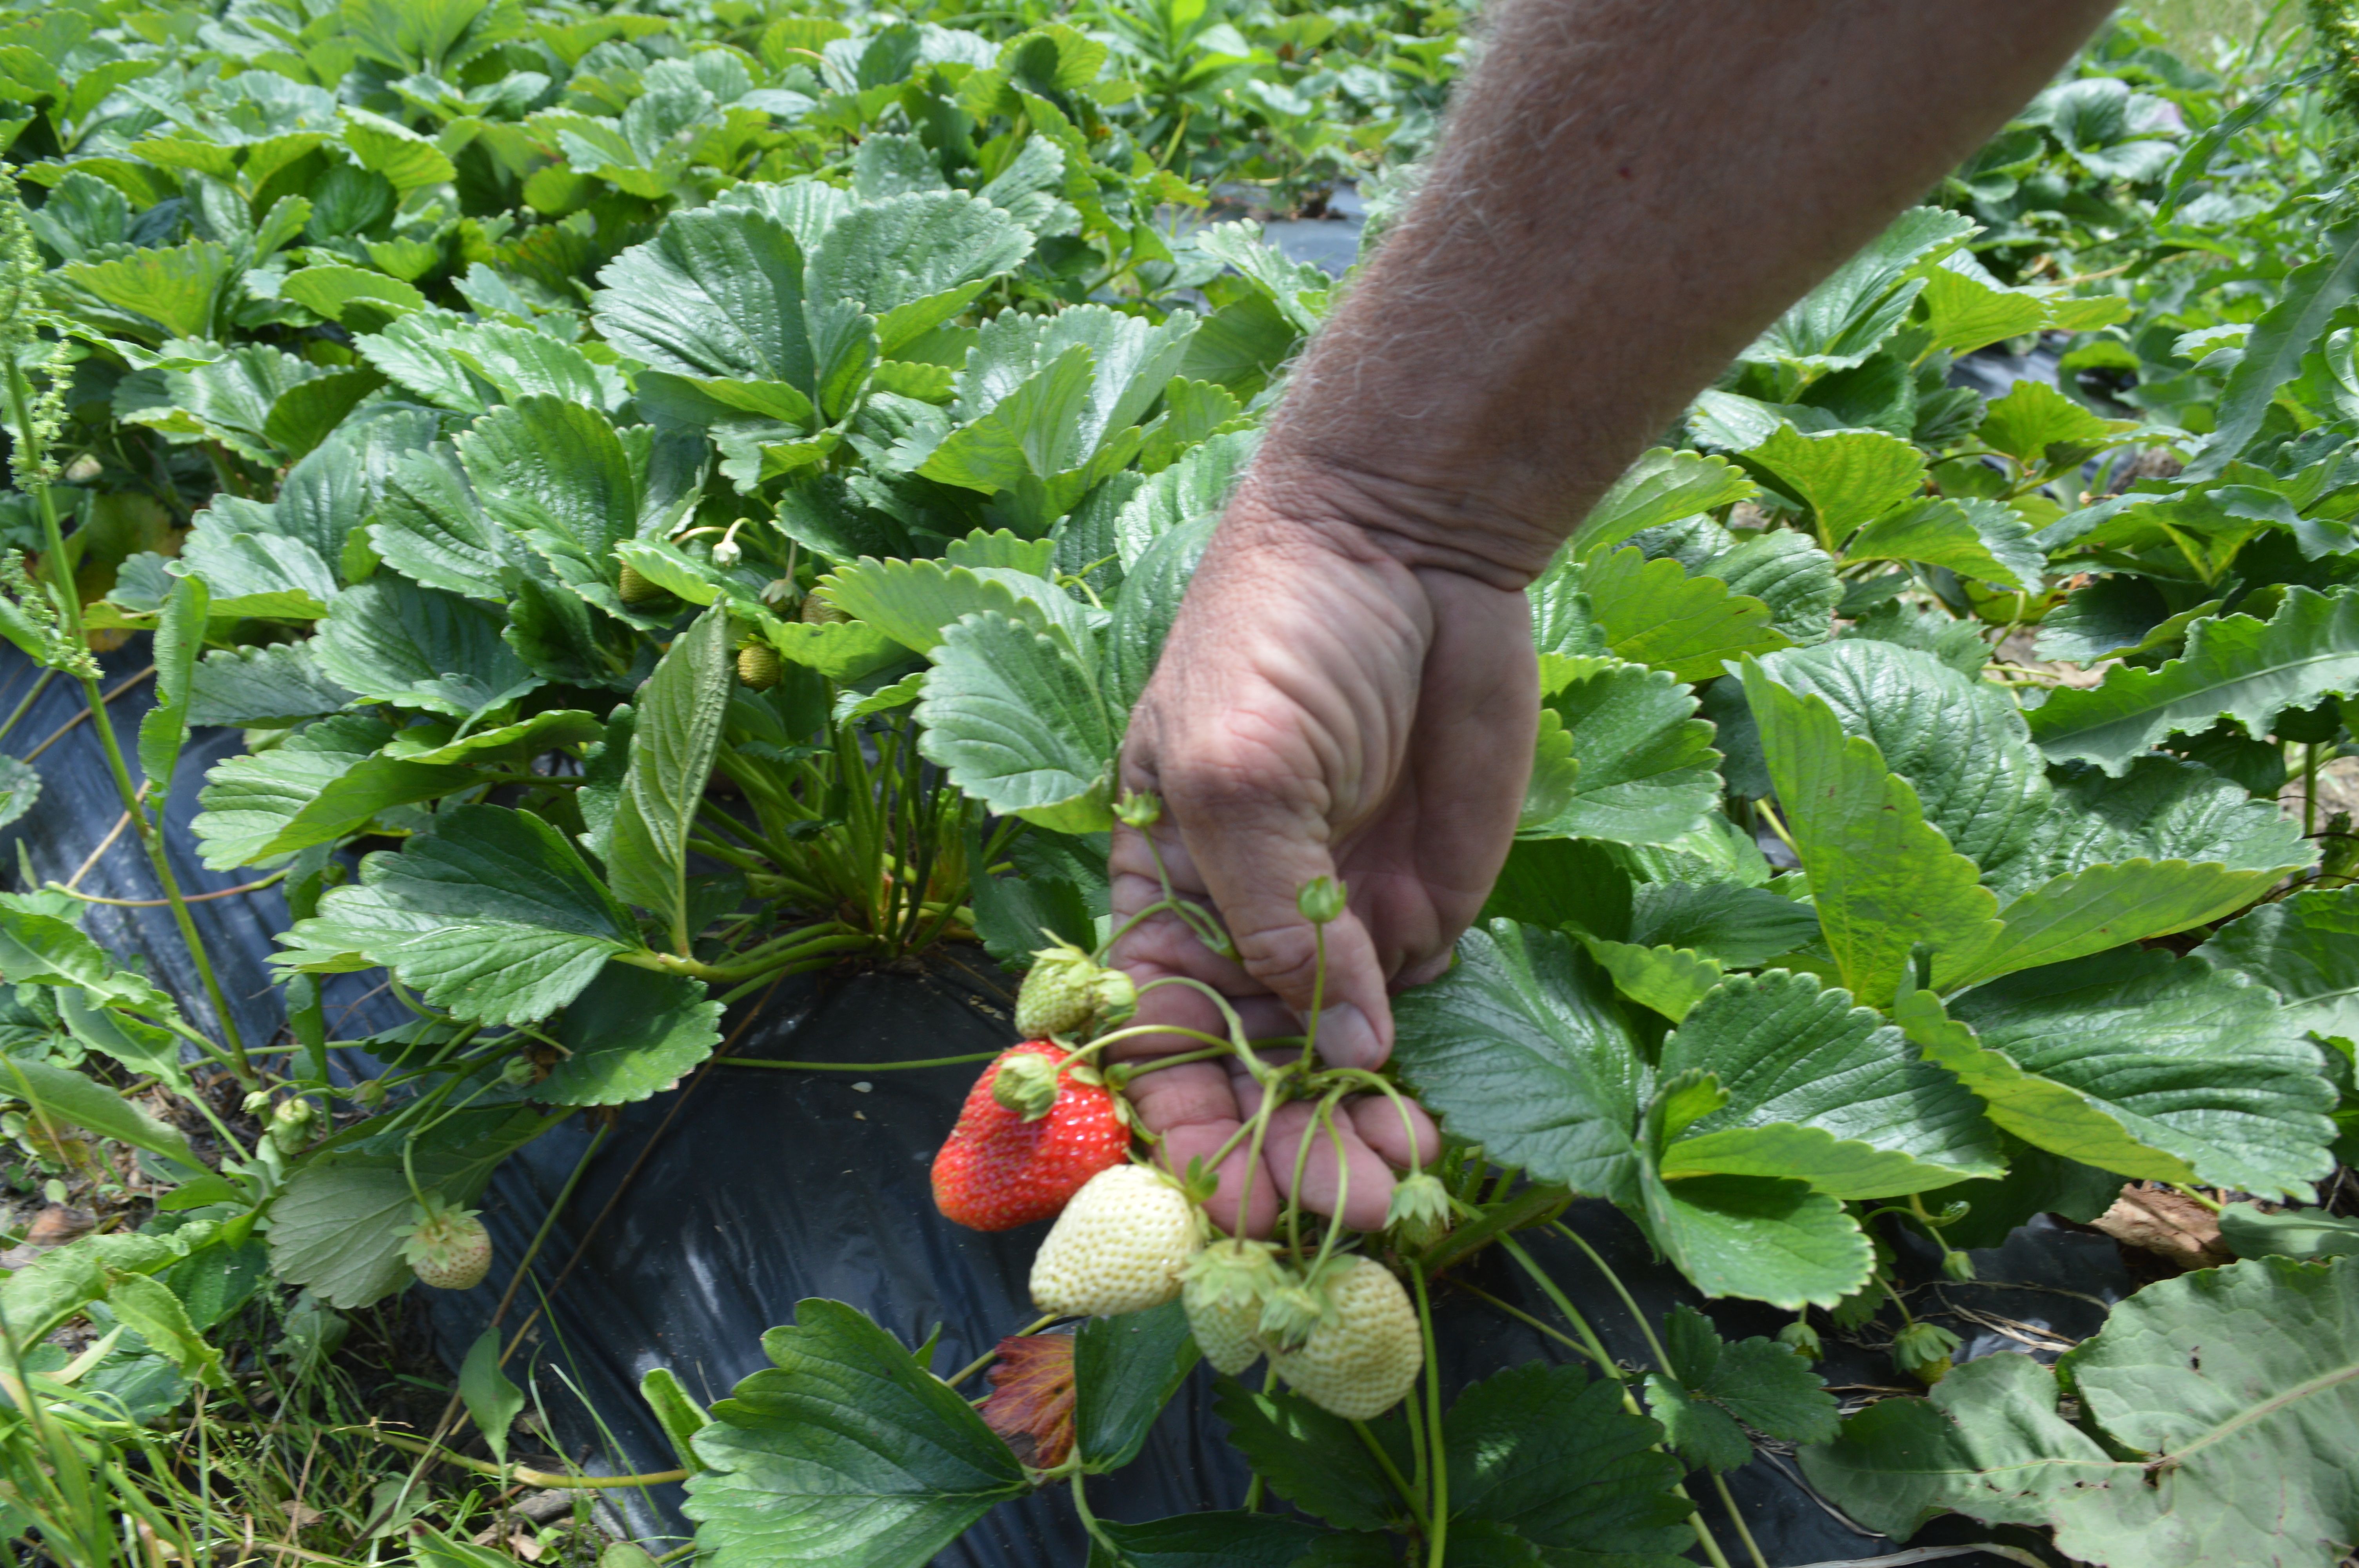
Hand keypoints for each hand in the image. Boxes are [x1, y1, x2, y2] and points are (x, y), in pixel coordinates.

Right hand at [1108, 477, 1538, 1234]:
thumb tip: (1336, 1049)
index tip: (1231, 1204)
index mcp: (1163, 889)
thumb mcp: (1241, 768)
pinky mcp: (1422, 908)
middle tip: (1349, 1212)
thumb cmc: (1281, 632)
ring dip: (1353, 1135)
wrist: (1410, 542)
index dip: (1183, 1124)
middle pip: (1247, 1072)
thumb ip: (1274, 914)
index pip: (1155, 1034)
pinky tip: (1425, 1120)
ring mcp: (1334, 922)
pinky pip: (1411, 1017)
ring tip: (1399, 1186)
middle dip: (1284, 1152)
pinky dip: (1413, 1077)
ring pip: (1331, 1067)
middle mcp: (1242, 923)